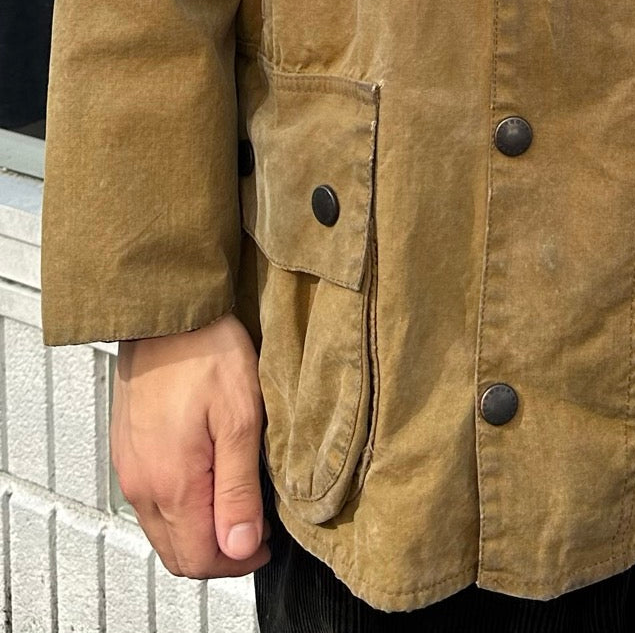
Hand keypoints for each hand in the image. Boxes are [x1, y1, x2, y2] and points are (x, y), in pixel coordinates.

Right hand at [112, 311, 271, 577]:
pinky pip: (152, 503)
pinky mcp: (128, 452)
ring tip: (235, 507)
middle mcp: (143, 485)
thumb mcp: (241, 419)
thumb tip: (241, 547)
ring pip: (164, 532)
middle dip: (219, 555)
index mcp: (173, 484)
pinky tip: (207, 484)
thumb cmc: (207, 354)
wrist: (168, 315)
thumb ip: (238, 489)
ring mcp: (131, 470)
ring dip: (198, 533)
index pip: (201, 558)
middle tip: (254, 531)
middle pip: (178, 554)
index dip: (238, 561)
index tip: (265, 542)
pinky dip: (180, 510)